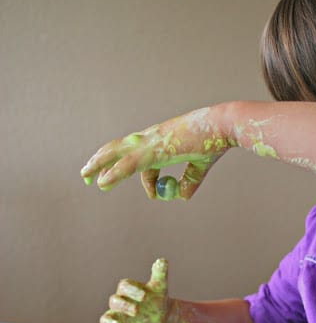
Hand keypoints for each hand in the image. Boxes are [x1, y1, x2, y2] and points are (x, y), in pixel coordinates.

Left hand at [81, 107, 235, 199]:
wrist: (223, 126)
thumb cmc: (215, 141)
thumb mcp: (201, 165)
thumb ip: (190, 180)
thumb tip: (182, 197)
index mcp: (161, 139)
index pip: (142, 161)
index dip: (147, 182)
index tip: (155, 195)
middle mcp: (152, 138)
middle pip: (119, 149)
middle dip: (102, 162)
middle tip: (87, 175)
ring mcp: (152, 142)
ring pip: (117, 154)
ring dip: (99, 164)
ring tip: (85, 176)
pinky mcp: (155, 150)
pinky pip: (129, 165)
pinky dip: (115, 174)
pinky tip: (102, 182)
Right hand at [93, 258, 169, 322]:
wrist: (162, 315)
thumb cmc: (157, 298)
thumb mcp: (160, 286)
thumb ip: (159, 273)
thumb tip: (162, 260)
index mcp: (128, 289)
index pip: (124, 286)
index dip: (133, 290)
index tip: (145, 295)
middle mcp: (119, 303)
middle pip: (114, 301)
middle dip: (124, 305)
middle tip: (137, 310)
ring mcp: (118, 318)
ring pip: (107, 318)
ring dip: (110, 321)